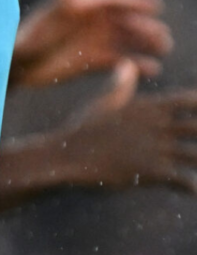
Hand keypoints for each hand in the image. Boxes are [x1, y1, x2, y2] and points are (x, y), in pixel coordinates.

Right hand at [0, 61, 196, 210]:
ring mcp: (158, 149)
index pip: (189, 100)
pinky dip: (193, 188)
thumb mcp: (104, 102)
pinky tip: (193, 191)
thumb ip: (122, 85)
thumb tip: (128, 64)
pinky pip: (185, 182)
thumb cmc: (84, 128)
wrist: (70, 155)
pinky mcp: (154, 172)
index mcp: (149, 107)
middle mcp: (158, 125)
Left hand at [9, 0, 171, 86]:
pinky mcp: (90, 62)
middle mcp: (89, 23)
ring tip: (163, 49)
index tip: (156, 6)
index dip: (134, 1)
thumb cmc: (27, 38)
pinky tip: (152, 70)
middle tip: (163, 36)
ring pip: (125, 40)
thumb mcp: (47, 17)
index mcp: (80, 6)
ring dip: (144, 43)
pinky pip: (117, 61)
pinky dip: (134, 64)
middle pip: (123, 21)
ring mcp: (91, 42)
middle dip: (144, 26)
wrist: (16, 66)